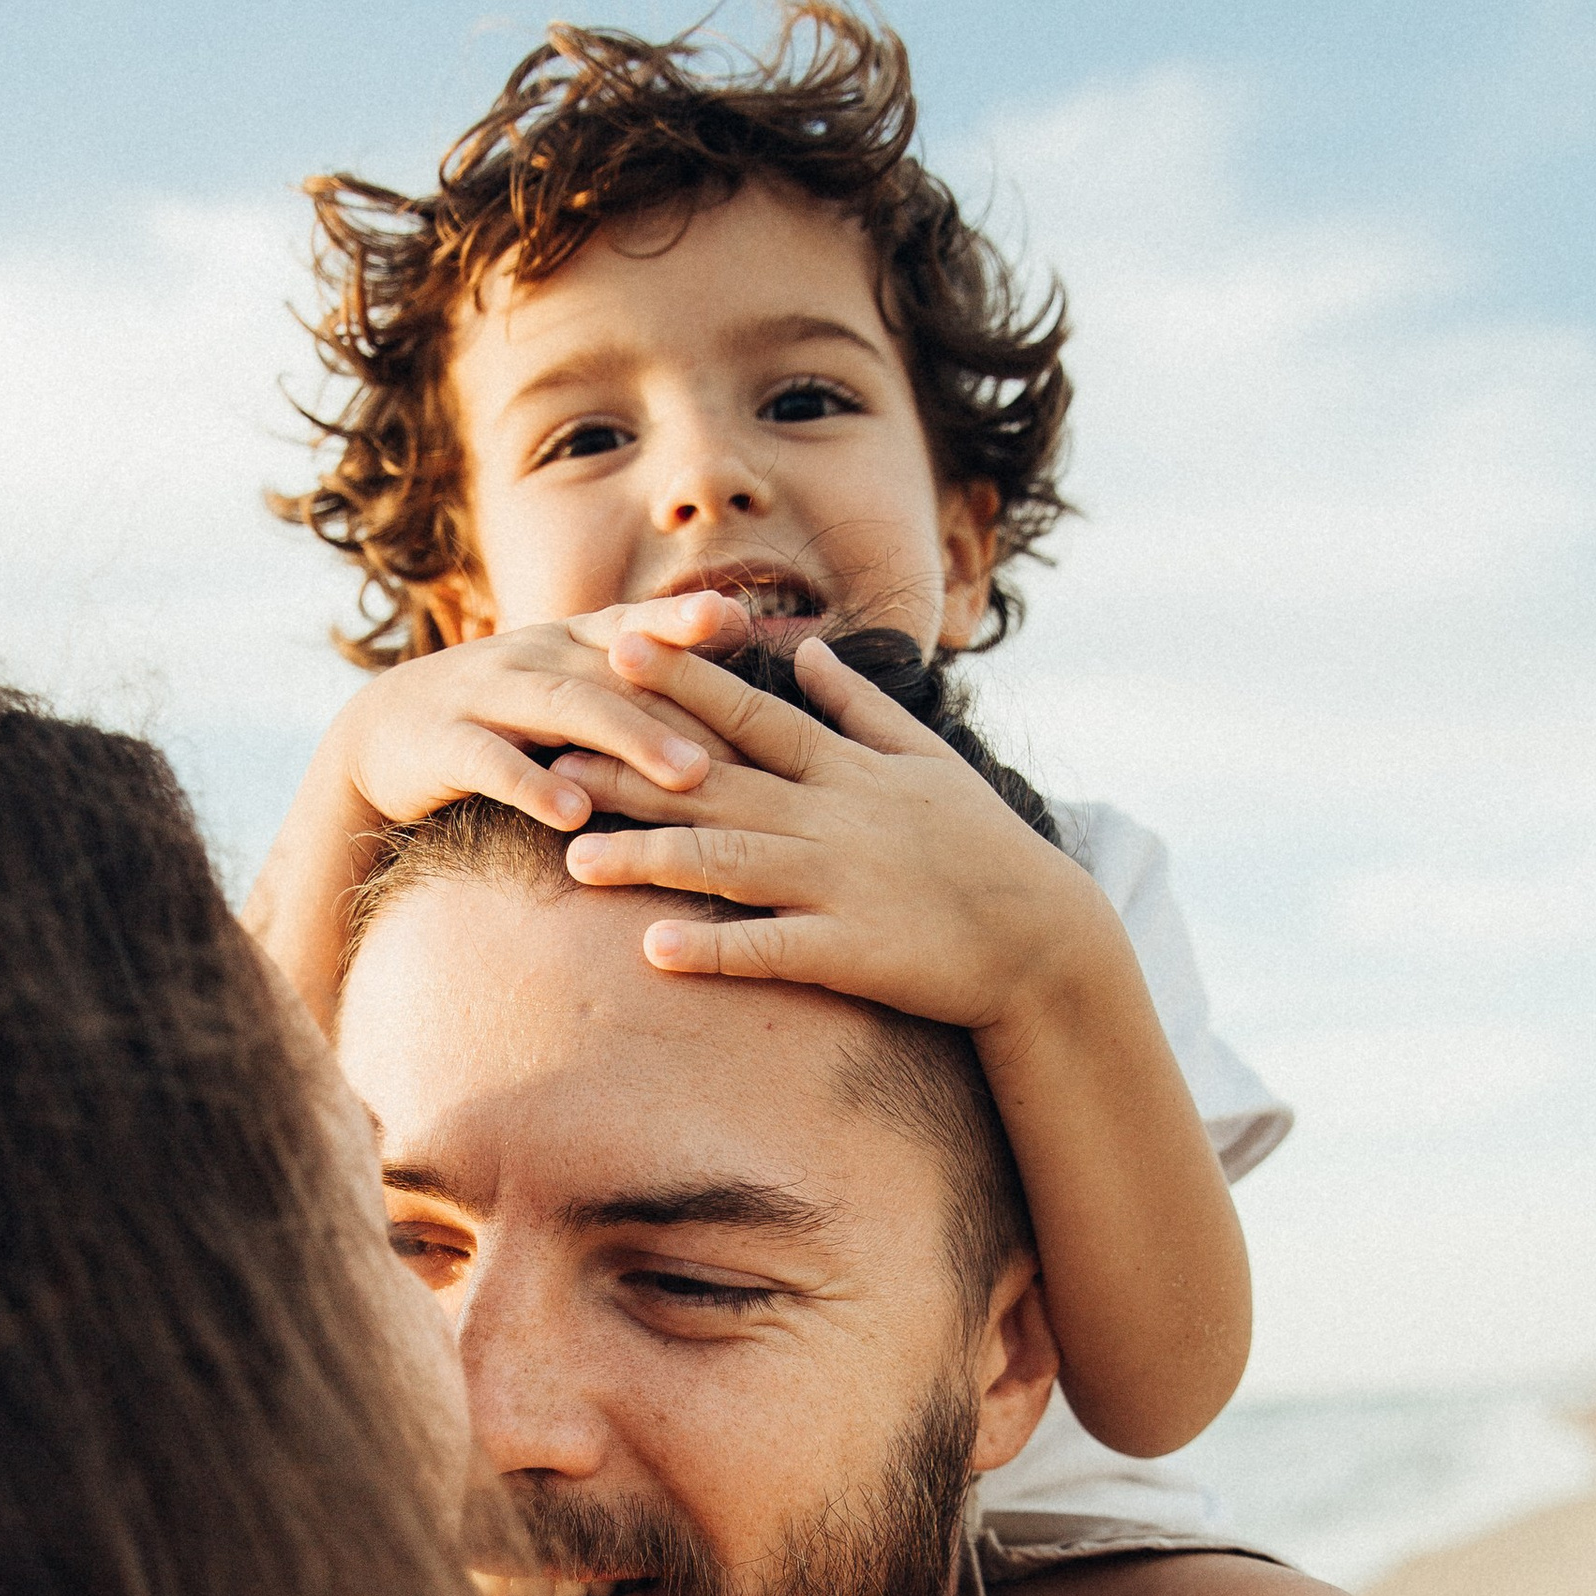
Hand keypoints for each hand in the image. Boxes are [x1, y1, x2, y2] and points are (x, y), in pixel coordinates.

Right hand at [302, 624, 719, 843]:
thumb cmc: (495, 720)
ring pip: (565, 709)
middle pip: (614, 675)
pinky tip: (575, 813)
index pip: (629, 624)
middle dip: (678, 706)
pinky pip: (493, 762)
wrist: (377, 739)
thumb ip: (629, 681)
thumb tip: (730, 676)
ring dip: (629, 740)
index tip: (732, 618)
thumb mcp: (558, 686)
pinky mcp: (442, 745)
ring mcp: (483, 695)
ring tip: (686, 778)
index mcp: (563, 642)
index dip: (676, 618)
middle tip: (738, 748)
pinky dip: (534, 785)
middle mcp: (529, 656)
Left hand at [554, 631, 1116, 1040]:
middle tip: (554, 750)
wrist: (1041, 938)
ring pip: (727, 863)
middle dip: (631, 767)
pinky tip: (653, 949)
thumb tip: (810, 650)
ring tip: (576, 861)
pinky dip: (714, 948)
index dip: (682, 679)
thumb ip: (859, 705)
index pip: (750, 712)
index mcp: (844, 769)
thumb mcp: (926, 758)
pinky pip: (770, 949)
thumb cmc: (981, 846)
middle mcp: (831, 817)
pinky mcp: (850, 950)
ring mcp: (838, 883)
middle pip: (714, 785)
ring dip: (650, 859)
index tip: (616, 645)